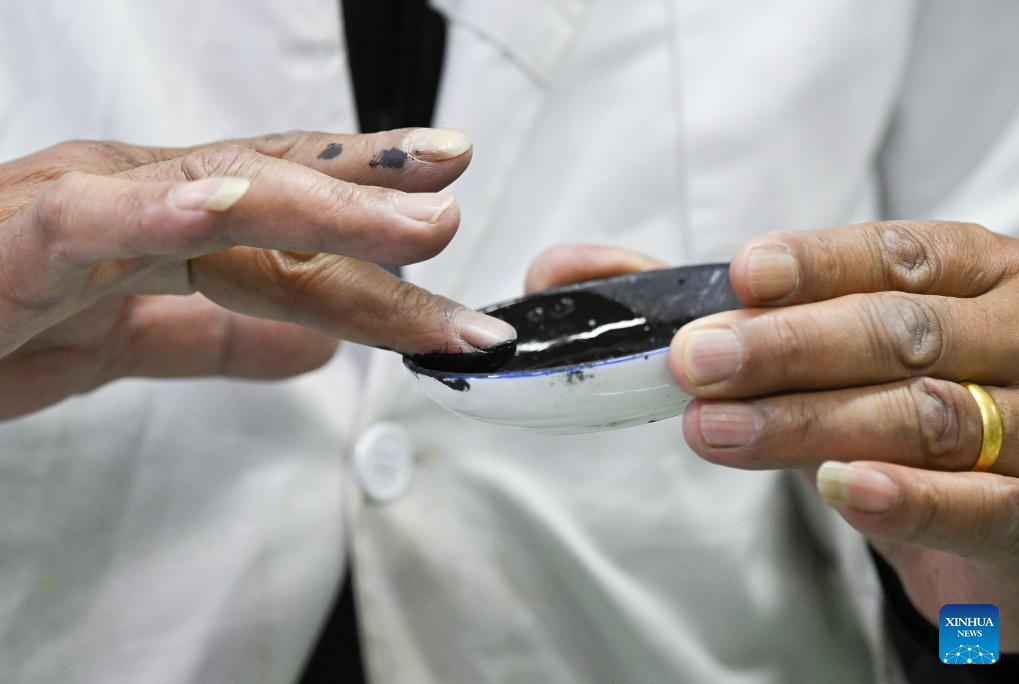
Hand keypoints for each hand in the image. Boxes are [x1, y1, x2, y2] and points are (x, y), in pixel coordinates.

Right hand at [0, 128, 514, 419]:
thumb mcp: (128, 340)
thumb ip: (221, 336)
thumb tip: (321, 345)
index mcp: (172, 223)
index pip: (298, 235)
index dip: (381, 254)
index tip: (459, 283)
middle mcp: (142, 198)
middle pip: (280, 192)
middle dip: (376, 197)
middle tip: (460, 195)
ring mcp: (83, 206)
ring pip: (219, 189)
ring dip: (322, 199)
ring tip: (412, 214)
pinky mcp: (17, 237)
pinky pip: (93, 218)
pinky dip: (159, 211)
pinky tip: (226, 206)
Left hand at [670, 221, 1018, 648]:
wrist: (984, 519)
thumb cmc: (888, 410)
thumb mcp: (814, 353)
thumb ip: (709, 310)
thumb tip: (566, 272)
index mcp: (973, 278)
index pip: (900, 256)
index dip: (820, 265)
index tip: (741, 278)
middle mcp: (1015, 336)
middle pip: (905, 332)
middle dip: (790, 346)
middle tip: (696, 363)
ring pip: (930, 415)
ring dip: (811, 421)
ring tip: (716, 430)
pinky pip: (982, 505)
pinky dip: (906, 497)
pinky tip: (836, 488)